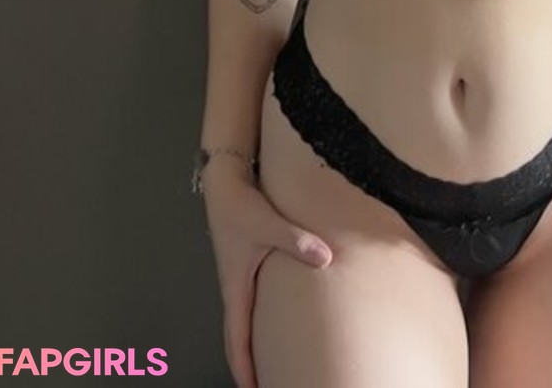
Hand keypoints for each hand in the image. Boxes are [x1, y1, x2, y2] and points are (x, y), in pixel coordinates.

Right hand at [202, 163, 332, 387]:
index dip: (244, 369)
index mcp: (237, 288)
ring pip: (243, 323)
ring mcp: (240, 279)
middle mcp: (236, 289)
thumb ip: (297, 240)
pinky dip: (258, 325)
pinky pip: (250, 307)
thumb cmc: (241, 207)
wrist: (224, 184)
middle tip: (263, 386)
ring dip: (251, 346)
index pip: (237, 340)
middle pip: (237, 339)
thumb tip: (326, 258)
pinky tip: (274, 325)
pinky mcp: (246, 267)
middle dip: (247, 366)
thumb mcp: (269, 223)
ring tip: (269, 366)